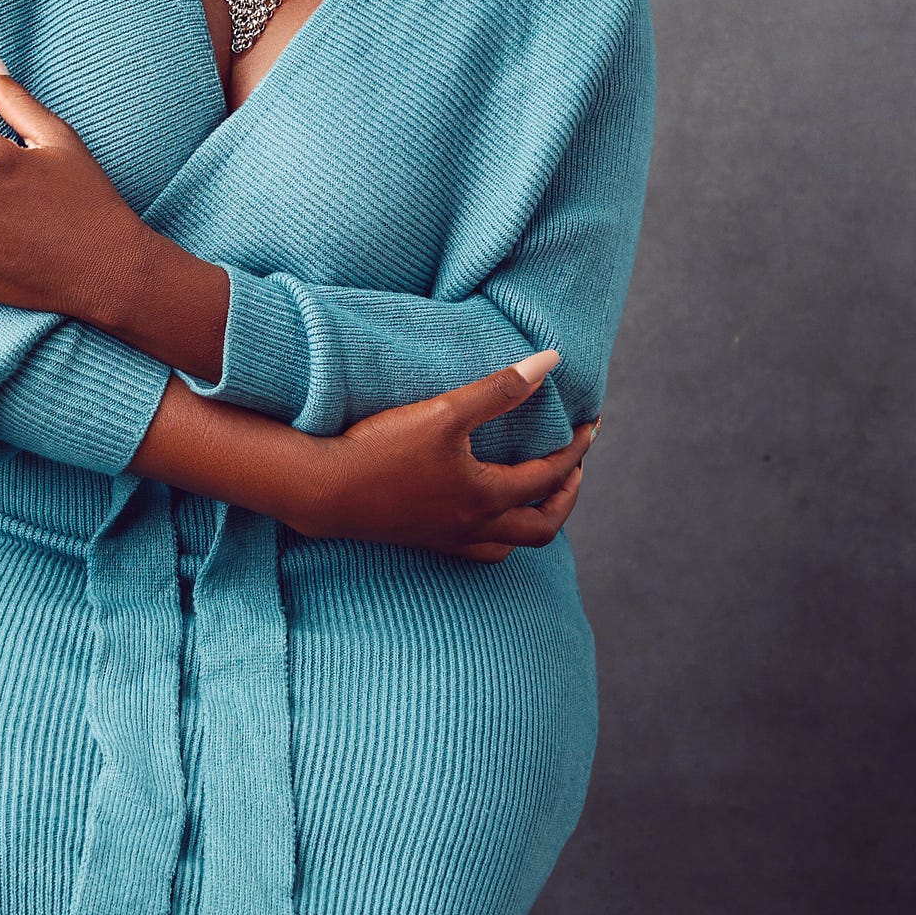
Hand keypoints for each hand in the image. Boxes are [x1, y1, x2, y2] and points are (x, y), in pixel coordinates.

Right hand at [297, 351, 598, 561]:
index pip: (549, 475)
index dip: (576, 449)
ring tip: (538, 494)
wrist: (324, 490)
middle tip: (574, 466)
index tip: (591, 426)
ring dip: (535, 520)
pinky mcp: (423, 540)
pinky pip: (478, 552)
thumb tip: (551, 363)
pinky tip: (486, 515)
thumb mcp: (445, 412)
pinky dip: (498, 536)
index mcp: (487, 496)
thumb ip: (501, 389)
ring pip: (511, 544)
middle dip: (566, 496)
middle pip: (542, 526)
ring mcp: (448, 538)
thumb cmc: (382, 449)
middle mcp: (474, 526)